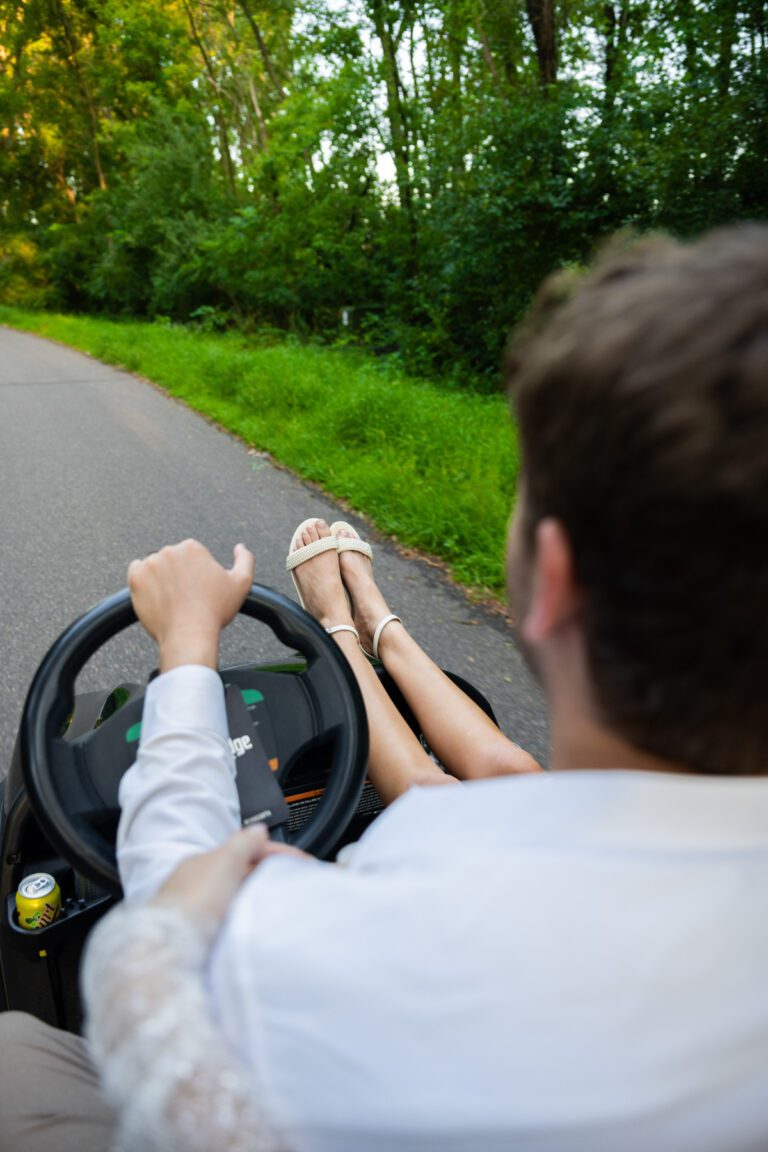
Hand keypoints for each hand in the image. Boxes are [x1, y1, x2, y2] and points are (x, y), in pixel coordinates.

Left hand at [127, 539, 254, 670]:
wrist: (189, 635)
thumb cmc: (215, 611)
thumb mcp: (242, 584)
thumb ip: (245, 560)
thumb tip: (240, 547)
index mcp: (192, 548)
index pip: (190, 556)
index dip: (195, 574)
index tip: (197, 590)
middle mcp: (169, 551)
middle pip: (172, 560)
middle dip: (177, 574)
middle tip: (185, 597)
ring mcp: (150, 564)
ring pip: (154, 566)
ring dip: (160, 578)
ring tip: (171, 600)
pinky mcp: (135, 578)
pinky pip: (136, 572)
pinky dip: (143, 581)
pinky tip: (155, 595)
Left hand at [151, 825, 307, 934]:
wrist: (170, 949)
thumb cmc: (193, 903)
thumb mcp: (225, 862)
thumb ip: (243, 842)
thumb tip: (258, 830)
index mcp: (203, 862)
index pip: (246, 849)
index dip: (276, 852)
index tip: (301, 862)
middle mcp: (198, 884)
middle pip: (243, 873)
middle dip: (269, 874)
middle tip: (295, 882)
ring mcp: (199, 911)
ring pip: (239, 897)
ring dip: (260, 897)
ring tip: (281, 903)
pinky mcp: (203, 935)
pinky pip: (234, 920)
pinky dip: (250, 917)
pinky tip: (258, 924)